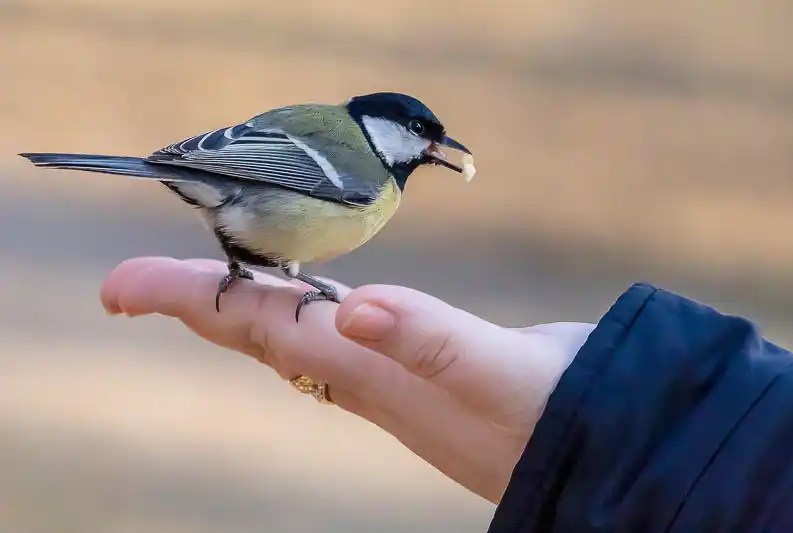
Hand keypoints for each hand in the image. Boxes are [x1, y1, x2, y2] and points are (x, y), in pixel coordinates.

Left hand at [100, 257, 594, 502]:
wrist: (608, 443)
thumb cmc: (556, 415)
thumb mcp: (497, 377)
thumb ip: (430, 342)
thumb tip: (354, 309)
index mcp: (369, 370)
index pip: (260, 325)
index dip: (190, 300)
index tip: (120, 288)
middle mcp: (369, 376)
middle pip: (263, 334)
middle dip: (201, 302)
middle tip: (140, 286)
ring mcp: (395, 374)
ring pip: (299, 337)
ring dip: (250, 308)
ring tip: (212, 288)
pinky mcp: (427, 365)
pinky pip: (347, 337)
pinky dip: (316, 313)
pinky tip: (322, 307)